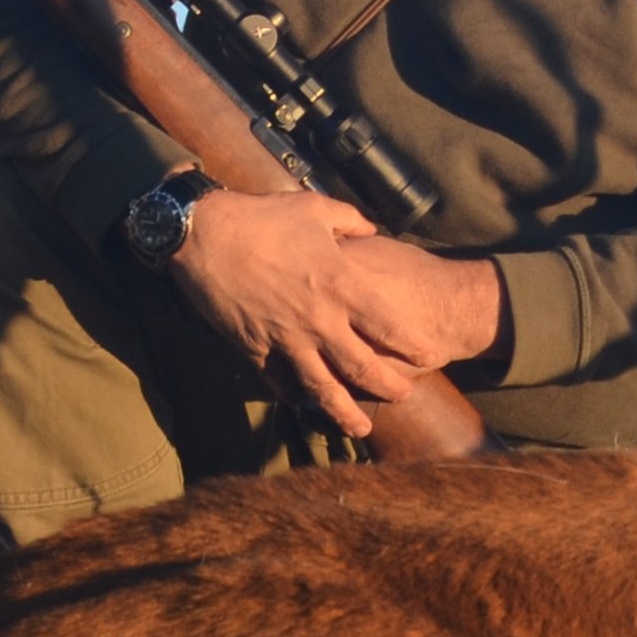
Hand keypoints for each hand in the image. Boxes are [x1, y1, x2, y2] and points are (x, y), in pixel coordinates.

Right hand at [163, 184, 509, 439]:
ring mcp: (286, 339)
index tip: (431, 356)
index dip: (413, 344)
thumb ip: (352, 221)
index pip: (389, 324)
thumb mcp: (316, 208)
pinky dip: (292, 395)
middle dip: (388, 387)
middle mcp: (319, 319)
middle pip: (363, 366)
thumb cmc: (263, 216)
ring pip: (323, 388)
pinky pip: (278, 380)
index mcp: (341, 284)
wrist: (205, 236)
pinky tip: (302, 405)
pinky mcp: (254, 348)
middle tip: (404, 396)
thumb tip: (372, 228)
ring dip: (345, 412)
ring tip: (361, 428)